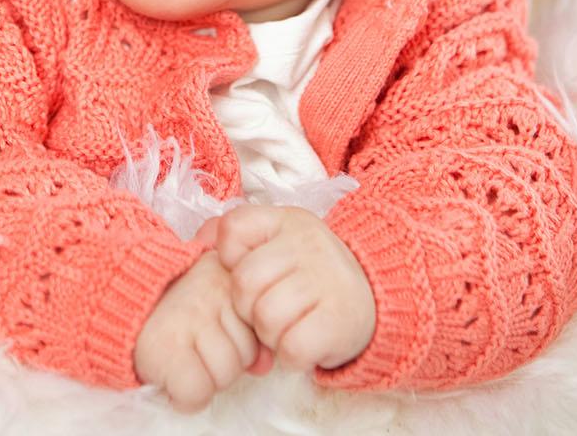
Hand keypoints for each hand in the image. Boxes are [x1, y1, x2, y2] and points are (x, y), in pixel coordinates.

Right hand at [134, 251, 259, 411]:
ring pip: (225, 375)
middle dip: (222, 361)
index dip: (237, 340)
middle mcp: (212, 292)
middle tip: (191, 346)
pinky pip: (197, 391)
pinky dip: (184, 397)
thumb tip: (265, 365)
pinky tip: (172, 379)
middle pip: (245, 354)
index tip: (212, 332)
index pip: (258, 328)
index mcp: (227, 276)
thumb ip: (245, 329)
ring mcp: (189, 318)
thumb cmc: (169, 308)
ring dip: (205, 379)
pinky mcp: (167, 348)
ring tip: (181, 357)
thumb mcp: (212, 305)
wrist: (110, 299)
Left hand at [211, 205, 375, 371]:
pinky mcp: (339, 321)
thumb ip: (237, 238)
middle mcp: (308, 245)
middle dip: (248, 307)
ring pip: (265, 317)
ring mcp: (327, 280)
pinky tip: (305, 342)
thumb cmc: (313, 275)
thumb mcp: (279, 243)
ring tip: (290, 325)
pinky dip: (291, 355)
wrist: (376, 299)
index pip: (233, 230)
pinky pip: (290, 346)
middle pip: (243, 283)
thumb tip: (200, 238)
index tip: (257, 273)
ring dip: (270, 334)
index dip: (231, 260)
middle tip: (272, 309)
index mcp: (288, 221)